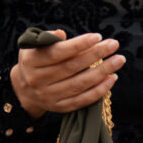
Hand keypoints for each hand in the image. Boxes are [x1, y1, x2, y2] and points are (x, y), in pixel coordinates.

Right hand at [10, 31, 124, 117]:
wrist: (23, 89)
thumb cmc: (35, 60)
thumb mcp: (33, 46)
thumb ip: (47, 38)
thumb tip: (62, 34)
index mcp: (31, 62)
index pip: (57, 53)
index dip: (78, 45)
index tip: (97, 36)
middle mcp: (38, 80)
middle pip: (71, 67)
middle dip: (95, 55)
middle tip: (114, 45)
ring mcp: (49, 96)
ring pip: (79, 84)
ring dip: (102, 72)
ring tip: (118, 60)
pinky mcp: (59, 107)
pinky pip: (81, 100)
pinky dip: (98, 91)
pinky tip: (112, 79)